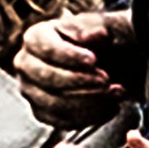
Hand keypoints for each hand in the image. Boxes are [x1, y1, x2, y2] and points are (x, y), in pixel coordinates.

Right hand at [10, 1, 132, 130]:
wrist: (122, 64)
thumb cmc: (112, 42)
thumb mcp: (108, 27)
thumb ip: (96, 29)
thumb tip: (88, 36)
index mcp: (37, 37)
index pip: (43, 47)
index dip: (68, 55)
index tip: (93, 60)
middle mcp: (27, 64)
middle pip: (44, 77)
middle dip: (78, 81)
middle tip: (106, 80)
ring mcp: (32, 90)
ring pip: (52, 102)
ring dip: (88, 100)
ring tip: (116, 92)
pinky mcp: (44, 112)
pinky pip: (61, 120)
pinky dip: (89, 116)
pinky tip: (110, 106)